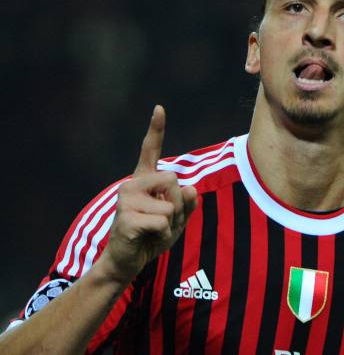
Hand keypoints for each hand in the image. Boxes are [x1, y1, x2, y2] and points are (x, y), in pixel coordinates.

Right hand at [102, 105, 197, 282]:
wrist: (127, 262)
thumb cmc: (152, 236)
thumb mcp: (177, 219)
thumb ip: (187, 203)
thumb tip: (190, 188)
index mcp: (144, 180)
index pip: (150, 150)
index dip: (156, 129)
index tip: (159, 108)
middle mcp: (132, 184)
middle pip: (175, 179)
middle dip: (178, 203)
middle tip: (162, 220)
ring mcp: (126, 199)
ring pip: (171, 203)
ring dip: (172, 222)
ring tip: (154, 230)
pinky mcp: (126, 217)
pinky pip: (164, 221)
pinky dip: (164, 235)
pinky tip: (147, 238)